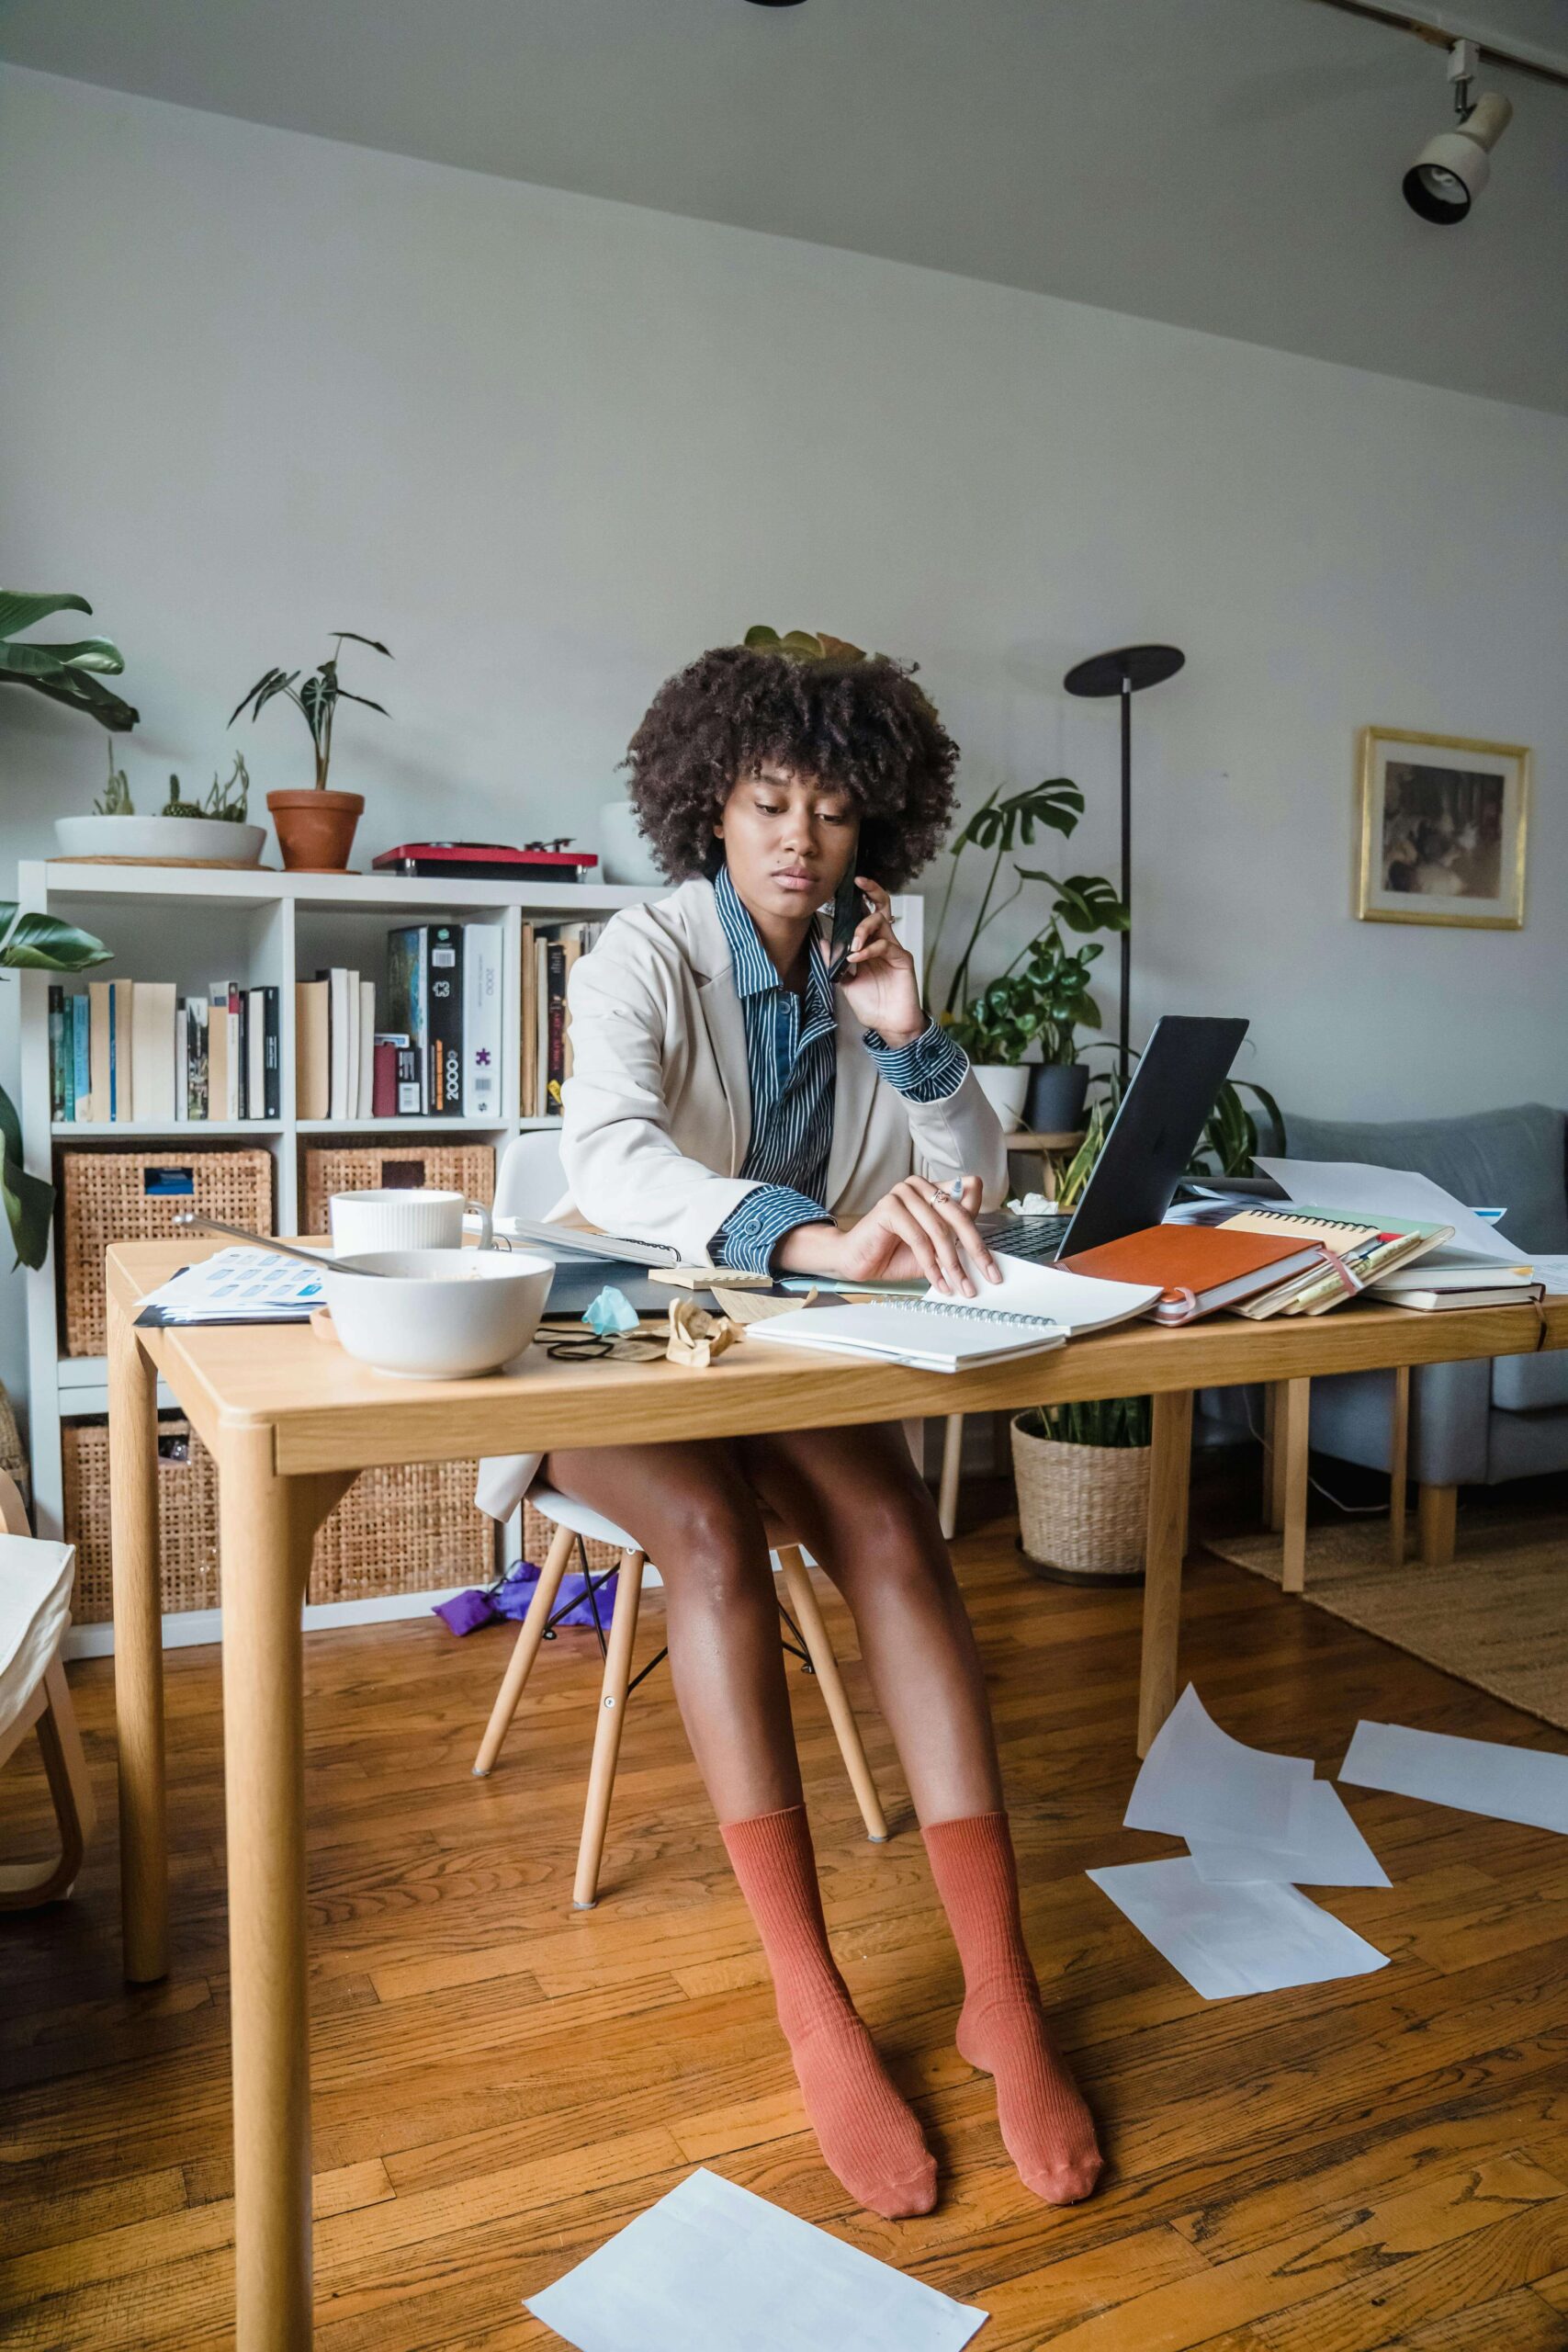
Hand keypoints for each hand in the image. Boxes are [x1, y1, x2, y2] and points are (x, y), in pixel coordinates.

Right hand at [775, 1174, 1001, 1296]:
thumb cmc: (895, 1255)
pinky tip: (938, 1282)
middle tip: (987, 1276)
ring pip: (940, 1230)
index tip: (992, 1265)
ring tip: (960, 1287)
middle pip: (959, 1215)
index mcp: (934, 1190)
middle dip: (975, 1251)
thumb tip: (987, 1254)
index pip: (970, 1197)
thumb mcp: (936, 1251)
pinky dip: (931, 1264)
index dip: (981, 1231)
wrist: (858, 1262)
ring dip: (952, 1264)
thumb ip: (958, 1243)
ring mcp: (903, 1193)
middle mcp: (920, 1186)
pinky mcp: (889, 1206)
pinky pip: (919, 1238)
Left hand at [834, 877, 925, 1045]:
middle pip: (881, 907)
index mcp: (870, 945)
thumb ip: (833, 961)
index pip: (864, 916)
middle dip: (872, 890)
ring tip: (851, 947)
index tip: (842, 888)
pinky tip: (856, 958)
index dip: (857, 900)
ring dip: (862, 929)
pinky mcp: (903, 960)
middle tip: (858, 882)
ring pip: (882, 922)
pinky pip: (885, 945)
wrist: (888, 1025)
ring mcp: (894, 950)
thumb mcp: (844, 981)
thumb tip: (822, 941)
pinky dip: (868, 949)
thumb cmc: (871, 1004)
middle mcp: (883, 943)